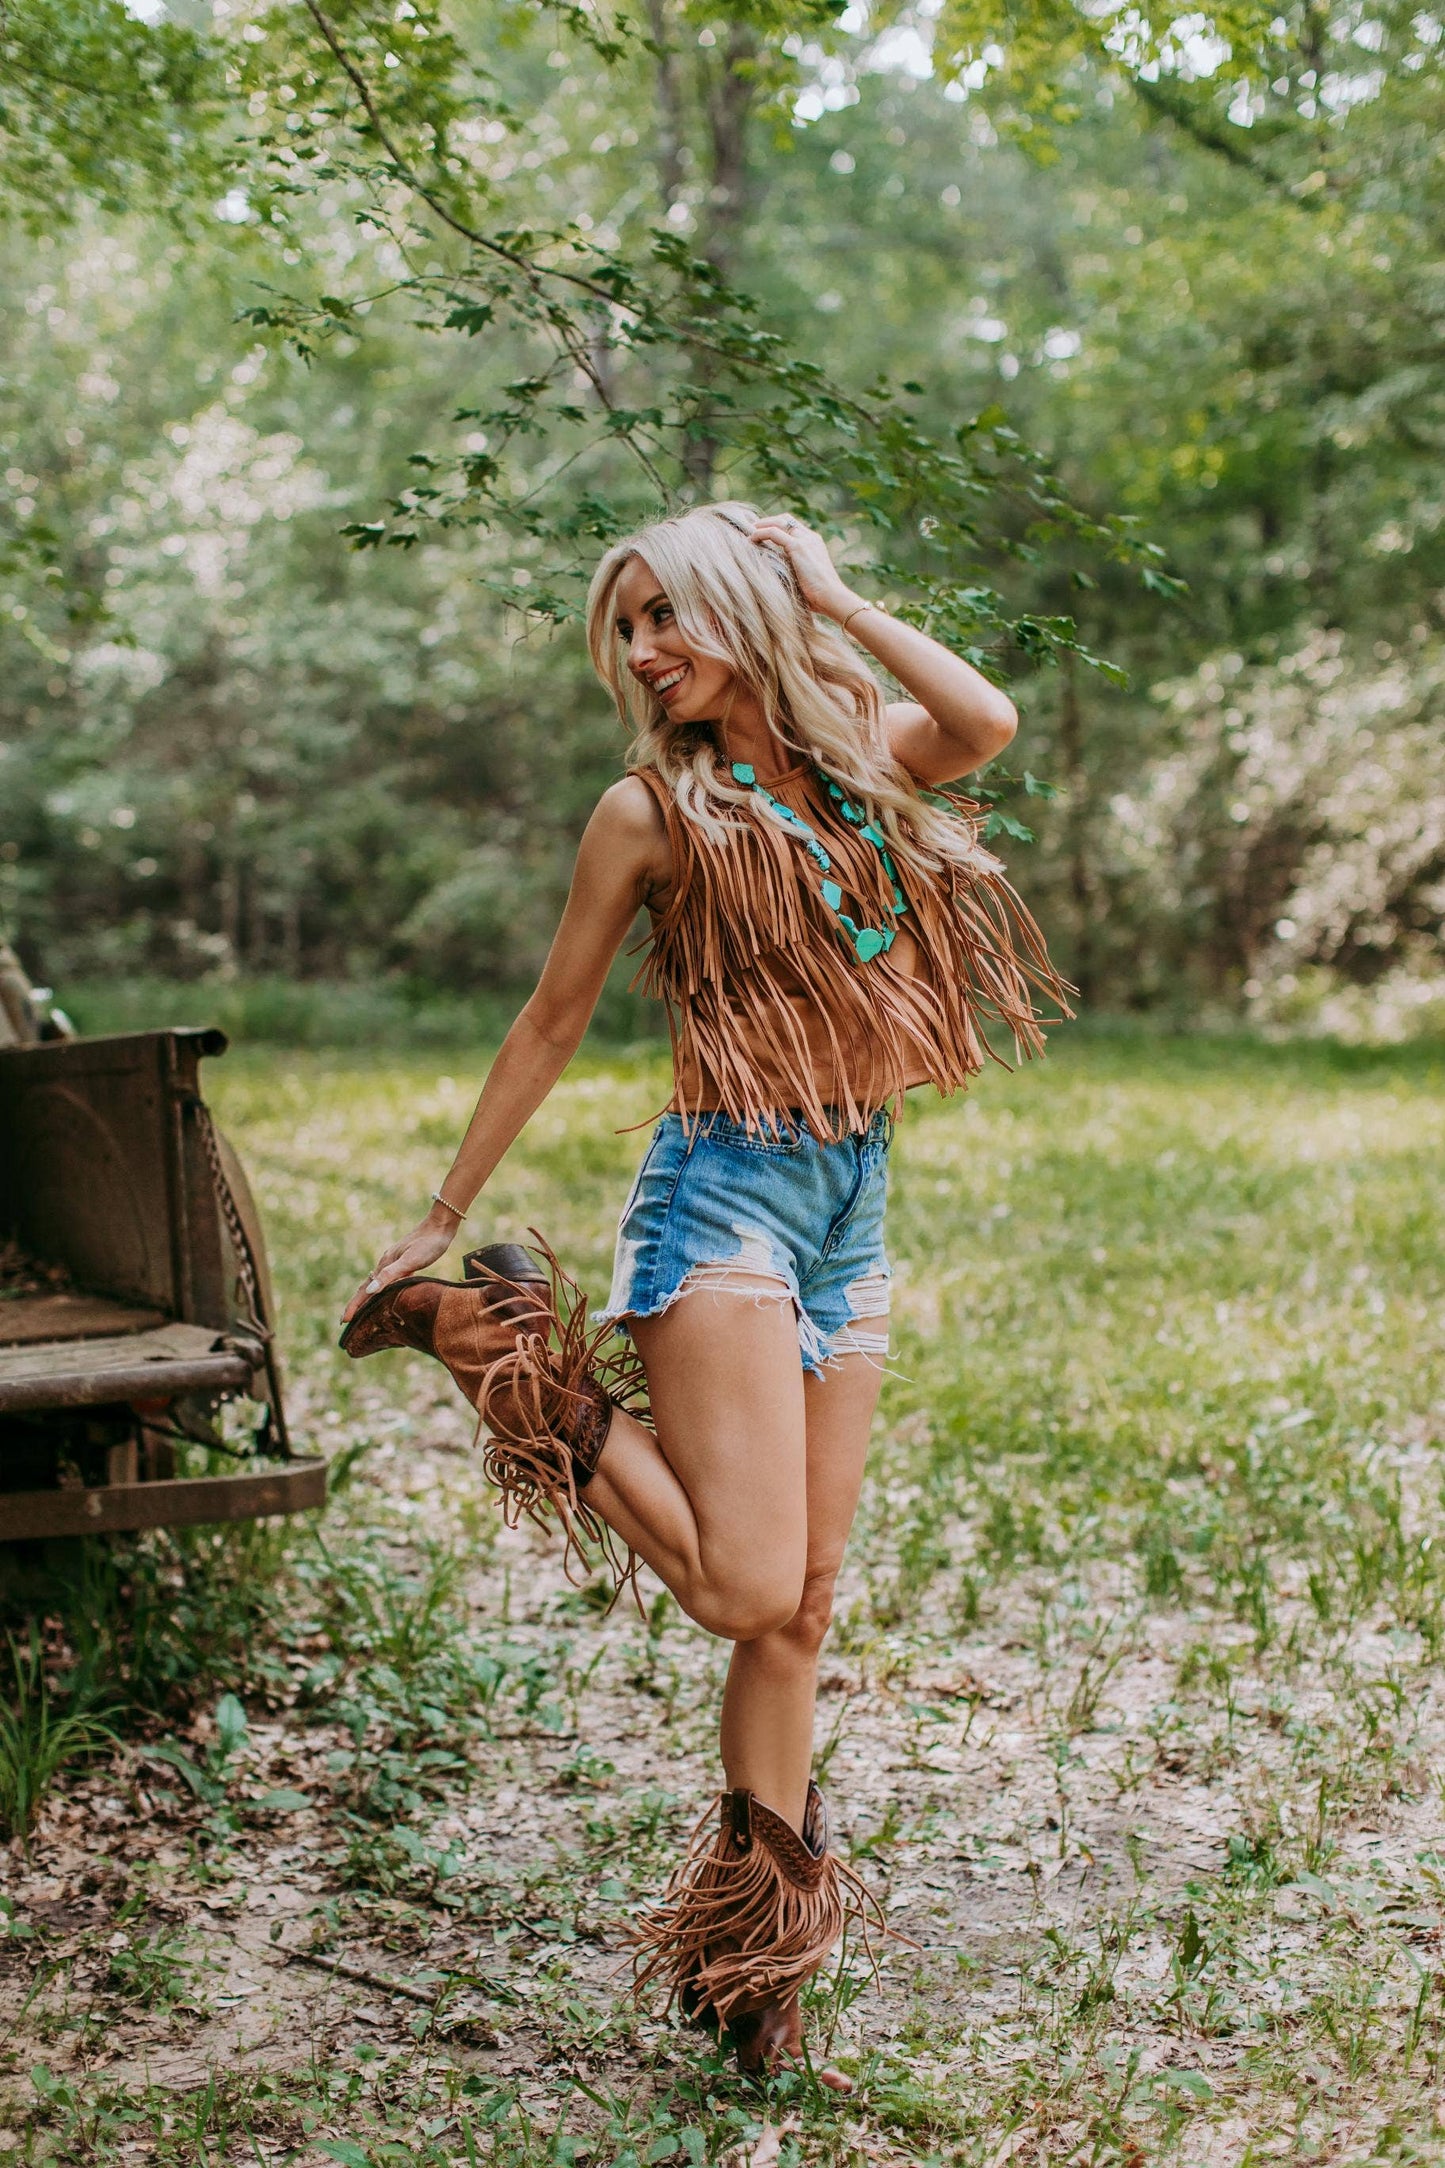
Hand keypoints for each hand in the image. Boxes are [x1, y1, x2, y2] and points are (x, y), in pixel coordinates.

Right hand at [342, 1212, 456, 1321]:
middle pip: (366, 1287)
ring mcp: (395, 1262)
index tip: (344, 1321)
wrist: (440, 1226)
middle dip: (356, 1304)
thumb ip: (390, 1275)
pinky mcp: (405, 1262)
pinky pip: (389, 1281)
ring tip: (362, 1312)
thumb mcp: (410, 1260)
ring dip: (367, 1299)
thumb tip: (369, 1290)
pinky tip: (386, 1295)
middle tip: (346, 1321)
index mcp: (385, 1265)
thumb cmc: (428, 1243)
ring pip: (376, 1284)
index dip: (354, 1305)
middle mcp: (386, 1264)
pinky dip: (383, 1292)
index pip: (364, 1289)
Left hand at [749, 513, 859, 621]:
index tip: (762, 534)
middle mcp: (811, 538)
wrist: (832, 597)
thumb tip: (778, 576)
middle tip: (753, 529)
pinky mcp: (798, 547)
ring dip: (762, 525)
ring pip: (779, 522)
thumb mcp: (806, 578)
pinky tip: (751, 540)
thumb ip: (795, 571)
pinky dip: (760, 534)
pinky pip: (774, 533)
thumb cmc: (820, 597)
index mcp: (815, 543)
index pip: (794, 527)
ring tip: (748, 533)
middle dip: (768, 521)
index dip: (777, 527)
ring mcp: (805, 540)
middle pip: (786, 520)